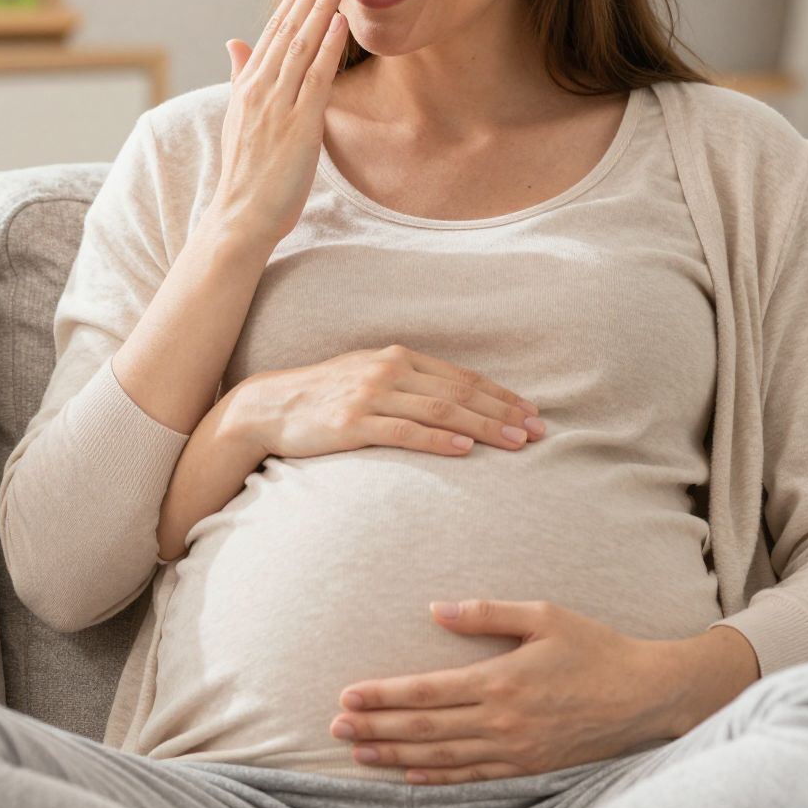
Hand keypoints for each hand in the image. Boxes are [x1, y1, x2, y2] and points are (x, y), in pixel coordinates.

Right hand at [206, 0, 350, 249]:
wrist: (239, 217)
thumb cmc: (245, 176)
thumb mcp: (237, 120)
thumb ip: (240, 78)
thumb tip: (234, 42)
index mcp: (247, 88)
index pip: (272, 34)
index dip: (292, 2)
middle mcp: (259, 90)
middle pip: (287, 31)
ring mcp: (277, 105)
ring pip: (301, 46)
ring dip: (320, 9)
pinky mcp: (297, 124)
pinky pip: (315, 77)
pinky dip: (327, 47)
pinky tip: (339, 22)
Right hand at [227, 346, 545, 460]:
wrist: (269, 406)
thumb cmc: (325, 396)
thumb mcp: (369, 377)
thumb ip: (409, 384)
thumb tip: (455, 404)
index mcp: (398, 357)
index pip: (463, 377)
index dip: (501, 395)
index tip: (532, 413)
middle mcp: (390, 370)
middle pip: (460, 393)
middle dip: (504, 412)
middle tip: (539, 432)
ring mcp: (371, 395)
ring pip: (441, 411)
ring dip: (484, 427)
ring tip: (515, 443)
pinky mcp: (353, 423)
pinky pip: (405, 431)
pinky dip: (439, 440)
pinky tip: (465, 450)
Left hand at [329, 600, 668, 782]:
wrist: (643, 696)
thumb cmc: (594, 648)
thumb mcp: (543, 616)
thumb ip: (486, 614)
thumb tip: (435, 610)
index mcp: (500, 679)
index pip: (425, 691)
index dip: (381, 696)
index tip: (346, 697)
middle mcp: (500, 721)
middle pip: (423, 728)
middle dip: (375, 728)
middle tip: (334, 731)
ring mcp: (514, 751)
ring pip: (440, 757)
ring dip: (395, 755)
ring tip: (359, 754)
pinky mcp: (528, 769)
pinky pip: (471, 778)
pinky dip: (435, 777)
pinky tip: (409, 774)